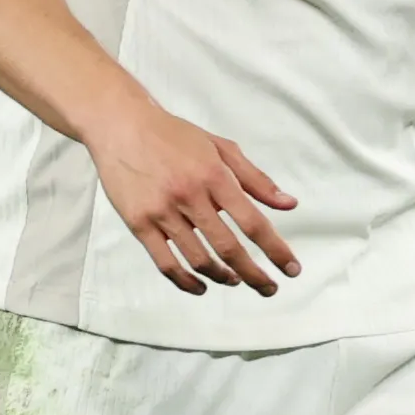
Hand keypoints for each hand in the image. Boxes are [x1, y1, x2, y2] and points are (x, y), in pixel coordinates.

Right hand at [86, 91, 299, 295]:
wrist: (122, 126)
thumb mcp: (221, 147)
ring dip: (223, 277)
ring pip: (198, 259)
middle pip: (228, 247)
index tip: (291, 269)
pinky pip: (166, 263)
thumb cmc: (175, 136)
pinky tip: (201, 287)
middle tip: (269, 289)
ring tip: (235, 280)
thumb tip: (289, 204)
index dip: (275, 249)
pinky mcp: (139, 224)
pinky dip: (186, 281)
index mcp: (214, 175)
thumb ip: (256, 178)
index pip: (252, 221)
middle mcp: (190, 196)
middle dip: (254, 274)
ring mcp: (163, 212)